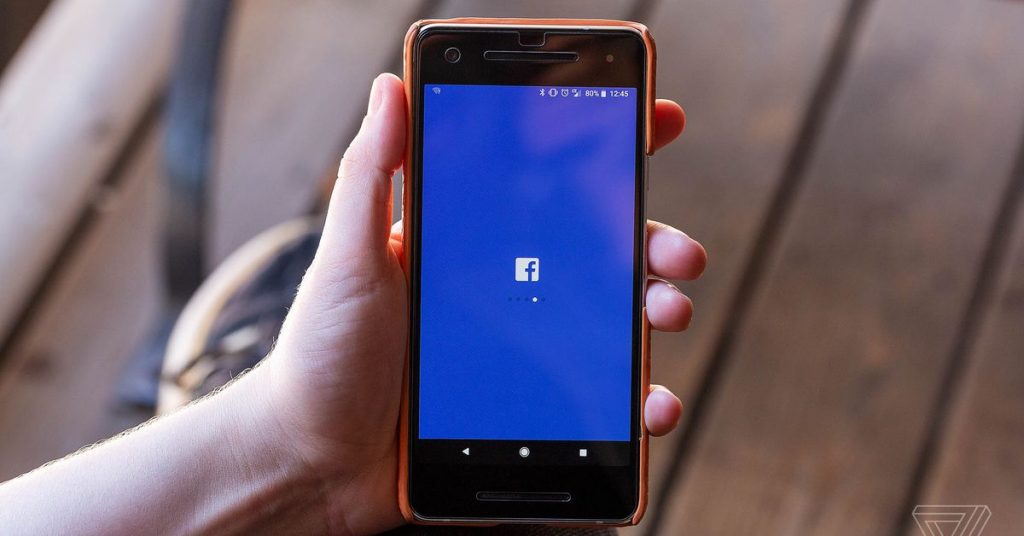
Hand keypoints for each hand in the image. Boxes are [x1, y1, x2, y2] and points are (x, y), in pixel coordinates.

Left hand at [256, 73, 705, 533]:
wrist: (313, 460)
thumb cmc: (320, 355)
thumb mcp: (346, 257)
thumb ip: (370, 175)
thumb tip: (390, 85)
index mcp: (470, 246)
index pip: (547, 188)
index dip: (606, 154)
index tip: (657, 123)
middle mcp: (506, 292)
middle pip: (600, 256)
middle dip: (654, 244)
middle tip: (679, 253)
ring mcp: (523, 351)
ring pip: (612, 324)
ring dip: (657, 311)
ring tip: (669, 313)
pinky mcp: (531, 411)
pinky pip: (599, 402)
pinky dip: (638, 403)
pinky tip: (651, 405)